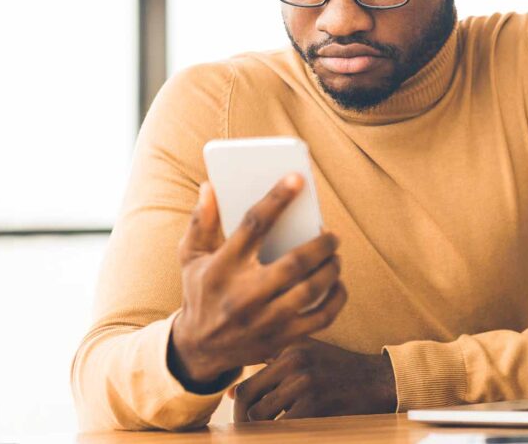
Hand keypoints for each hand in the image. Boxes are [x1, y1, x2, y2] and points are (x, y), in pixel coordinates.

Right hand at [167, 175, 347, 387]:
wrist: (198, 349)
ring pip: (311, 291)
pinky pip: (322, 318)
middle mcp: (244, 296)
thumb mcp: (190, 256)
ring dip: (331, 269)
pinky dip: (337, 298)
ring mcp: (264, 321)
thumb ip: (201, 221)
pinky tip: (337, 283)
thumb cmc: (201, 291)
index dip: (277, 199)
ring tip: (334, 256)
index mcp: (222, 268)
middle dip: (320, 244)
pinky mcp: (281, 339)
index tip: (297, 178)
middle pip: (294, 263)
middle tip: (331, 234)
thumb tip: (210, 186)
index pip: (253, 225)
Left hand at [232, 338, 397, 420]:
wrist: (379, 381)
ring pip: (261, 416)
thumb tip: (233, 394)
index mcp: (289, 348)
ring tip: (274, 429)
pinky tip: (293, 430)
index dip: (239, 406)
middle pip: (248, 399)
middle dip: (245, 421)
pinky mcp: (316, 404)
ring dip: (264, 429)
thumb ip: (272, 366)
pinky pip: (283, 427)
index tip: (243, 417)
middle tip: (250, 432)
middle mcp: (294, 361)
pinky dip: (283, 433)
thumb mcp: (308, 353)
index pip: (247, 382)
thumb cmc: (340, 370)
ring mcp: (305, 382)